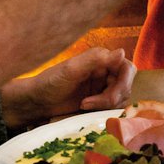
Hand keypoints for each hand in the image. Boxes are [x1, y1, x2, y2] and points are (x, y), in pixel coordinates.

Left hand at [1, 46, 135, 128]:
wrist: (36, 102)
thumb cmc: (49, 82)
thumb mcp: (71, 69)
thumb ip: (95, 60)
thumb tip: (121, 52)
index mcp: (101, 59)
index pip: (127, 69)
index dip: (124, 83)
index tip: (112, 94)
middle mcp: (105, 72)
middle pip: (126, 87)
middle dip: (112, 97)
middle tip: (90, 104)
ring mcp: (102, 88)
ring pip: (120, 100)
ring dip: (105, 106)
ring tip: (83, 106)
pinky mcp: (98, 102)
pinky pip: (111, 109)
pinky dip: (102, 111)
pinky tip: (85, 110)